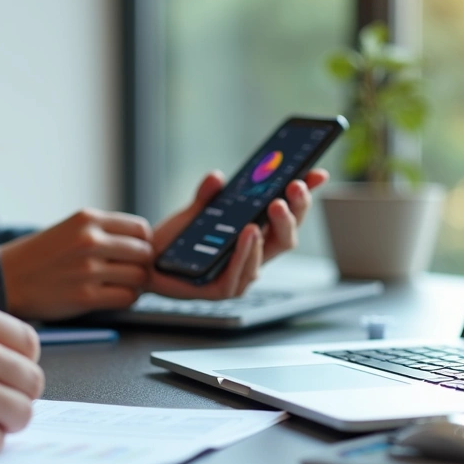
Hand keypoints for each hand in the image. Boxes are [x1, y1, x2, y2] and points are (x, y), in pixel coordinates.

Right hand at [0, 208, 153, 319]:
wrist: (6, 278)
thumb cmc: (42, 256)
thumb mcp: (72, 229)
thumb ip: (105, 233)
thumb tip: (146, 246)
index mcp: (88, 219)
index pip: (141, 229)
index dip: (144, 244)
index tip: (135, 254)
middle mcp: (89, 240)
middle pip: (145, 254)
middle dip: (142, 265)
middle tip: (129, 273)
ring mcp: (87, 269)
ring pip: (140, 277)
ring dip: (135, 285)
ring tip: (118, 285)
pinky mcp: (84, 296)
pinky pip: (127, 298)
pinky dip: (125, 299)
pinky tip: (110, 296)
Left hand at [148, 169, 328, 298]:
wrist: (146, 263)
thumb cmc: (176, 242)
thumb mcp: (194, 211)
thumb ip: (207, 195)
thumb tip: (218, 177)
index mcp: (254, 236)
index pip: (288, 215)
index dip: (304, 196)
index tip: (317, 174)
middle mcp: (254, 256)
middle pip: (287, 235)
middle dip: (296, 210)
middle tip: (294, 187)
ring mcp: (241, 274)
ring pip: (270, 253)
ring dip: (274, 227)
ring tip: (273, 206)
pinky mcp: (222, 290)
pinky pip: (240, 274)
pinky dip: (246, 253)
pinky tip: (248, 233)